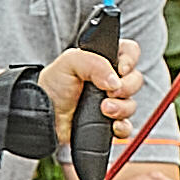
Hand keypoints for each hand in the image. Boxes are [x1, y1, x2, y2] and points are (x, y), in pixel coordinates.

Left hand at [39, 41, 135, 161]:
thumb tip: (116, 80)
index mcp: (104, 60)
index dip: (130, 59)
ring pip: (132, 104)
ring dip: (122, 108)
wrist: (42, 115)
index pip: (130, 52)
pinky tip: (111, 126)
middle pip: (136, 80)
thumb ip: (94, 63)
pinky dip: (122, 127)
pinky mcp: (109, 123)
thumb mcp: (69, 63)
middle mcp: (110, 80)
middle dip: (126, 87)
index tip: (120, 69)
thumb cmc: (52, 86)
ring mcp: (112, 102)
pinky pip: (127, 127)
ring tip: (103, 109)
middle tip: (109, 92)